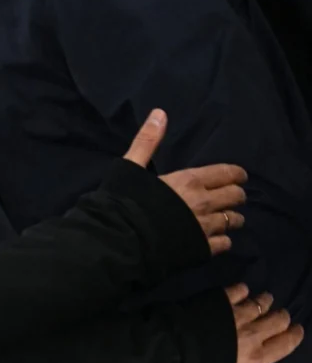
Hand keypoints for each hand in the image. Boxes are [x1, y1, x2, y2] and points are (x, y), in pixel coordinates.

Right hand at [123, 109, 247, 254]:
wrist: (122, 240)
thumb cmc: (125, 201)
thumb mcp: (131, 166)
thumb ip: (147, 141)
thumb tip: (160, 113)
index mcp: (190, 181)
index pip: (226, 174)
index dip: (236, 174)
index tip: (239, 176)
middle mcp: (204, 203)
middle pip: (236, 197)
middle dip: (236, 195)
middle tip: (232, 196)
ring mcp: (205, 228)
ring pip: (234, 221)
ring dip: (232, 217)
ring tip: (226, 217)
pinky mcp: (202, 249)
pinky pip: (225, 243)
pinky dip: (223, 239)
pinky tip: (216, 238)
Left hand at [226, 284, 304, 362]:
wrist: (178, 350)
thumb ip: (247, 362)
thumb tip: (252, 356)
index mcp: (257, 358)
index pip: (285, 345)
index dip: (293, 335)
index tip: (297, 329)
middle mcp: (253, 335)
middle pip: (277, 321)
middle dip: (281, 316)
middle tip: (280, 312)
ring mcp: (237, 315)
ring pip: (260, 304)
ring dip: (264, 300)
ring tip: (266, 298)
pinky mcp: (220, 300)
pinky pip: (238, 291)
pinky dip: (242, 289)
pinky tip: (242, 288)